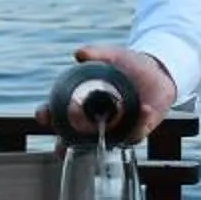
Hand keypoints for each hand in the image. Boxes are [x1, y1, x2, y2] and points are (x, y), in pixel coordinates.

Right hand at [60, 46, 175, 139]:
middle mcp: (97, 122)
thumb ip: (96, 54)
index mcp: (85, 103)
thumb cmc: (129, 65)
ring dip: (99, 145)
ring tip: (97, 141)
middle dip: (65, 144)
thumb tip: (79, 54)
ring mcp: (116, 129)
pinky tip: (143, 111)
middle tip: (60, 145)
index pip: (59, 114)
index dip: (49, 115)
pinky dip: (138, 125)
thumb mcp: (112, 56)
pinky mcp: (138, 130)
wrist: (157, 71)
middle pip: (74, 139)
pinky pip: (136, 133)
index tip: (43, 114)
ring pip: (103, 145)